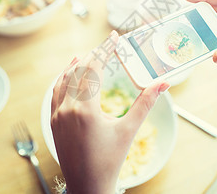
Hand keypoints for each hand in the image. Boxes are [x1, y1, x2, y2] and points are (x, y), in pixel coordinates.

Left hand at [50, 31, 169, 193]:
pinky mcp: (53, 122)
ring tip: (86, 55)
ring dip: (75, 66)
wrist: (88, 186)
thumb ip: (145, 103)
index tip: (113, 38)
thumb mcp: (129, 130)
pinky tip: (68, 76)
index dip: (105, 50)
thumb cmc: (110, 160)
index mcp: (86, 109)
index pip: (95, 69)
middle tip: (106, 46)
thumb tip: (163, 84)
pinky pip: (55, 93)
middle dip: (93, 56)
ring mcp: (57, 115)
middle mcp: (67, 108)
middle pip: (78, 71)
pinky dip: (62, 80)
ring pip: (63, 80)